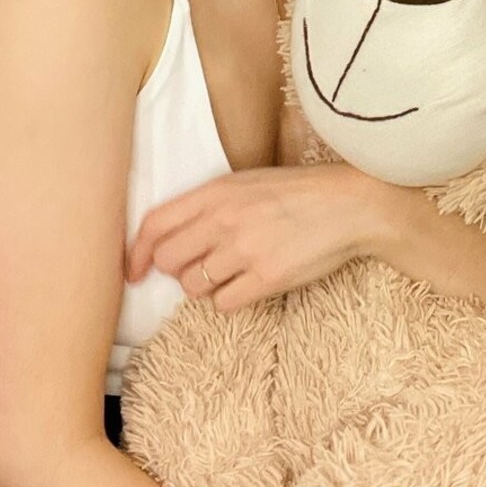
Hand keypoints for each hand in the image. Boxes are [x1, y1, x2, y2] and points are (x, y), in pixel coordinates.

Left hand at [124, 163, 387, 311]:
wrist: (349, 204)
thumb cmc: (297, 192)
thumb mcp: (247, 182)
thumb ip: (209, 204)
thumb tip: (171, 237)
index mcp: (217, 192)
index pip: (156, 224)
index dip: (137, 252)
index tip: (136, 271)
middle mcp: (225, 219)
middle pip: (170, 261)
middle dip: (178, 271)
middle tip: (200, 268)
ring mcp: (245, 249)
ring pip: (195, 286)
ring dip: (208, 286)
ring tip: (235, 271)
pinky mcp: (267, 277)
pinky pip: (225, 303)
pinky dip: (232, 299)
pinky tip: (252, 283)